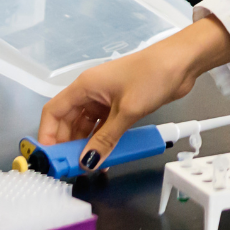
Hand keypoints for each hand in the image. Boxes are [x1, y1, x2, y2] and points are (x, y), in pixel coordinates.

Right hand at [36, 16, 229, 171]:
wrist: (182, 62)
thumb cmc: (153, 74)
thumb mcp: (127, 111)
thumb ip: (106, 138)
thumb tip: (88, 160)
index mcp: (85, 86)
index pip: (53, 112)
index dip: (47, 135)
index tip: (50, 157)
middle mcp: (92, 92)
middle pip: (68, 122)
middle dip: (68, 145)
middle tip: (71, 167)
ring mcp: (106, 99)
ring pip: (87, 127)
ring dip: (87, 146)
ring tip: (90, 166)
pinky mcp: (121, 105)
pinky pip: (104, 127)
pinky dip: (103, 141)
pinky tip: (106, 156)